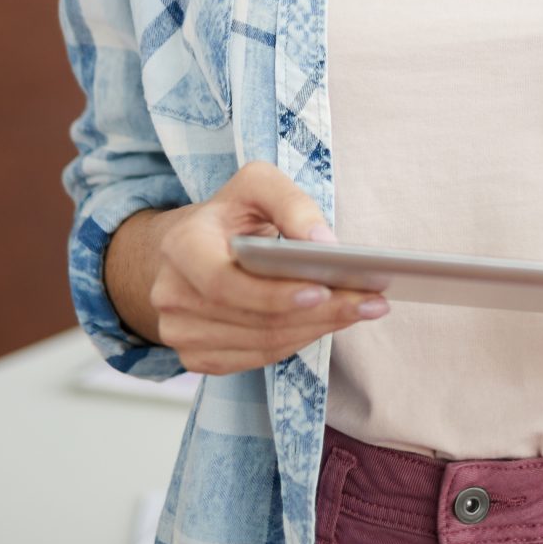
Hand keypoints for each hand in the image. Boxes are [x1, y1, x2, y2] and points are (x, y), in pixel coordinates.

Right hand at [148, 161, 387, 375]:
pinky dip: (299, 341)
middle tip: (370, 302)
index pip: (223, 283)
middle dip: (319, 312)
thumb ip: (291, 203)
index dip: (273, 294)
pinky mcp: (196, 357)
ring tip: (362, 309)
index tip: (323, 289)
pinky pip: (257, 358)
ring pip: (262, 343)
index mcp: (181, 246)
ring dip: (317, 329)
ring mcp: (180, 332)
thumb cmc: (229, 214)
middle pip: (254, 319)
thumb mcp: (256, 185)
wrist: (187, 248)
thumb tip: (324, 244)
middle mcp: (172, 295)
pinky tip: (330, 322)